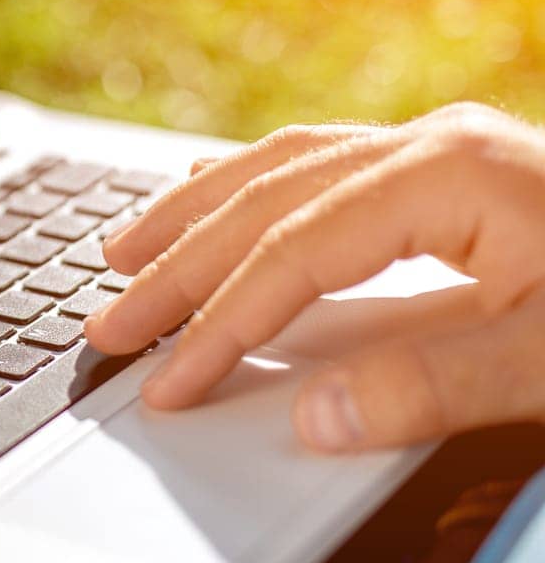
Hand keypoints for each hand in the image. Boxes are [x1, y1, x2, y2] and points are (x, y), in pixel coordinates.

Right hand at [84, 102, 544, 451]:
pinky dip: (248, 189)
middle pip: (266, 200)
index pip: (294, 251)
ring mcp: (442, 148)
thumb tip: (312, 419)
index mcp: (452, 174)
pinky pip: (318, 165)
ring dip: (194, 213)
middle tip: (109, 325)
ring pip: (281, 167)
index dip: (219, 322)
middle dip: (176, 266)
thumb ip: (432, 388)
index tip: (167, 380)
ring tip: (125, 250)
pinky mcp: (452, 168)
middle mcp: (434, 144)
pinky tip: (214, 193)